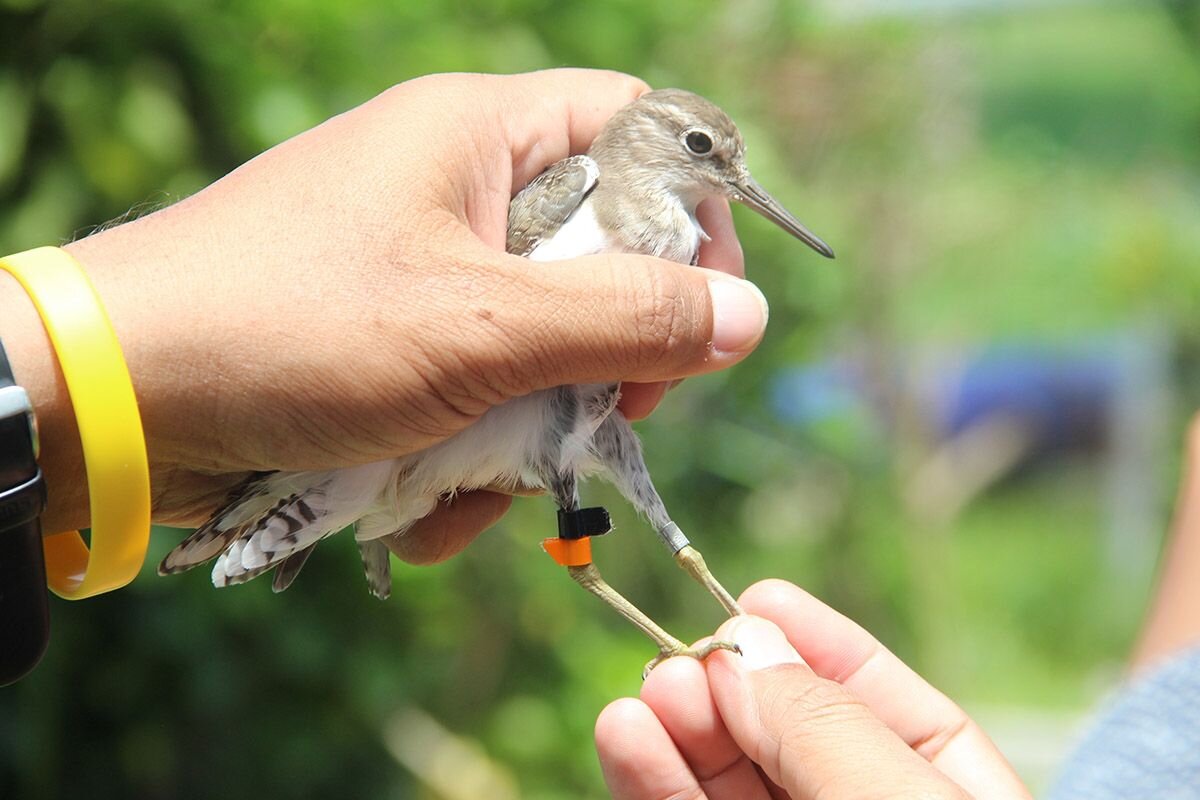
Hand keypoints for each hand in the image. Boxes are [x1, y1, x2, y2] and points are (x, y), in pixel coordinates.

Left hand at [0, 69, 754, 555]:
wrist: (118, 400)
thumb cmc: (296, 330)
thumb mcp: (480, 329)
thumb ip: (624, 319)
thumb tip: (748, 315)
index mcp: (479, 135)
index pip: (638, 133)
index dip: (693, 216)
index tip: (705, 312)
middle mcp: (454, 189)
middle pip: (599, 256)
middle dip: (610, 357)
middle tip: (609, 415)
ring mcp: (419, 271)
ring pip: (539, 346)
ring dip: (531, 432)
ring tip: (477, 487)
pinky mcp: (388, 345)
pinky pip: (474, 393)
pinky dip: (468, 458)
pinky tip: (427, 506)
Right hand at [596, 580, 1030, 798]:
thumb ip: (828, 730)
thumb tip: (746, 644)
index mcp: (947, 791)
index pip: (882, 702)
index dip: (819, 645)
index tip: (756, 598)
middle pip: (787, 736)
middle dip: (732, 690)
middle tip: (681, 657)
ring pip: (726, 779)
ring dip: (678, 733)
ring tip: (647, 694)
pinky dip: (651, 783)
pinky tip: (626, 739)